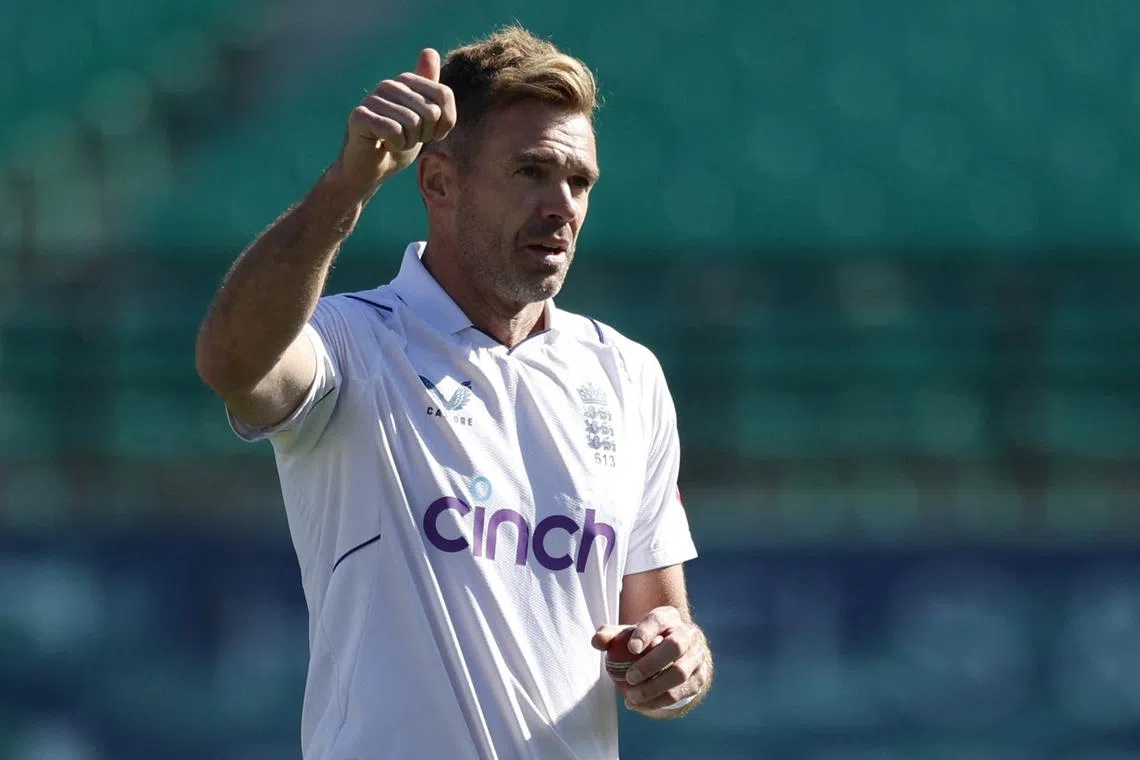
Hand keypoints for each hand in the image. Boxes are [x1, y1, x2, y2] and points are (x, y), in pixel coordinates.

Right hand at [337, 48, 456, 187]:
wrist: (369, 169)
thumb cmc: (398, 144)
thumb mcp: (424, 120)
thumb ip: (433, 93)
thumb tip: (429, 50)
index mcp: (406, 81)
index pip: (444, 95)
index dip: (444, 123)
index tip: (428, 133)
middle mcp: (389, 85)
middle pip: (431, 111)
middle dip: (423, 135)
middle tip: (406, 139)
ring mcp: (373, 98)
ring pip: (413, 123)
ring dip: (408, 142)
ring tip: (393, 142)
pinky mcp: (360, 115)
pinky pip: (395, 131)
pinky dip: (395, 145)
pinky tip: (383, 146)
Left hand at [591, 606, 711, 713]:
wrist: (673, 657)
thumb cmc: (644, 643)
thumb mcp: (628, 635)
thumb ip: (610, 636)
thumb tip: (597, 642)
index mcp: (669, 617)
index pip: (659, 620)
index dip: (646, 633)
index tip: (631, 649)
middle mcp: (688, 634)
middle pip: (675, 646)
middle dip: (651, 664)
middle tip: (629, 678)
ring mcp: (697, 656)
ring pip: (680, 673)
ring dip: (653, 688)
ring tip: (630, 698)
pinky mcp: (699, 678)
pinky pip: (680, 693)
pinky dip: (658, 701)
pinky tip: (639, 705)